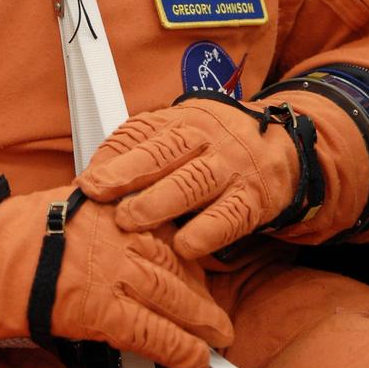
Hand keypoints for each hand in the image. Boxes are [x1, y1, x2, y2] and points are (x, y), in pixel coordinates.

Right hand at [0, 187, 232, 367]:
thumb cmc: (17, 236)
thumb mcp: (69, 208)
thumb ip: (104, 220)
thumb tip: (130, 236)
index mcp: (112, 208)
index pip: (165, 230)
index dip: (188, 256)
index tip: (200, 270)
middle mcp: (119, 234)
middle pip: (175, 264)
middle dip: (201, 294)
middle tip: (218, 315)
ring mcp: (113, 270)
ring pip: (172, 296)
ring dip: (200, 322)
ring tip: (216, 338)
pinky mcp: (102, 308)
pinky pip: (151, 331)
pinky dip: (176, 347)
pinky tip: (193, 357)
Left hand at [80, 96, 311, 259]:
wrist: (282, 145)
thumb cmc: (215, 144)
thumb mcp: (181, 132)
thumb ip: (141, 149)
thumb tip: (92, 178)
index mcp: (182, 120)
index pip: (143, 133)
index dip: (112, 158)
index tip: (86, 182)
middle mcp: (206, 139)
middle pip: (164, 152)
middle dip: (128, 173)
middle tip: (99, 196)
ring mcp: (231, 167)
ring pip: (194, 181)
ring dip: (159, 202)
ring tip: (129, 220)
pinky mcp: (254, 198)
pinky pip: (231, 215)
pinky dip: (207, 231)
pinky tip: (185, 246)